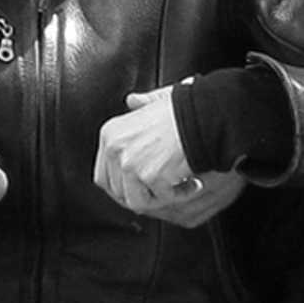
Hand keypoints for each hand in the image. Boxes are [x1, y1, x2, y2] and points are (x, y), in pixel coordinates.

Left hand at [93, 87, 241, 225]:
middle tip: (162, 191)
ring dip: (160, 198)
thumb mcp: (152, 103)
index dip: (122, 187)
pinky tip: (193, 183)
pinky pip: (163, 199)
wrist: (201, 115)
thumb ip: (139, 106)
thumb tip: (132, 100)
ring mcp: (130, 163)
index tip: (141, 189)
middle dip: (142, 195)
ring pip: (137, 202)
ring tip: (179, 187)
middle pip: (118, 192)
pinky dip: (181, 195)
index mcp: (110, 134)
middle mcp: (114, 150)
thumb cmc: (182, 111)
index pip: (102, 177)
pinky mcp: (150, 175)